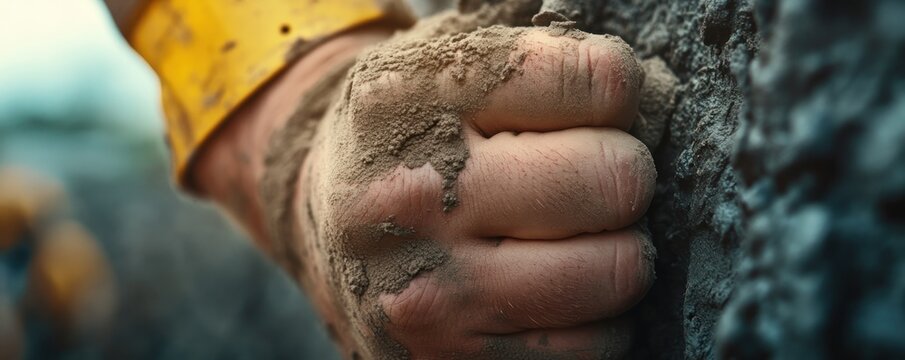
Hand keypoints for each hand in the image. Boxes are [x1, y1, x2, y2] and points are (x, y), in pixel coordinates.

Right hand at [293, 26, 656, 357]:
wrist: (320, 216)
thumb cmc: (408, 133)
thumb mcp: (447, 66)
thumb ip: (546, 67)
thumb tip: (652, 104)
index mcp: (418, 98)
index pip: (600, 82)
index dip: (613, 92)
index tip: (583, 108)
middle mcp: (418, 198)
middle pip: (617, 177)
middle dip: (619, 172)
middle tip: (582, 178)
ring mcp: (432, 294)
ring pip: (617, 272)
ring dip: (614, 251)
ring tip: (565, 237)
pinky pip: (594, 347)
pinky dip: (593, 317)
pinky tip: (549, 289)